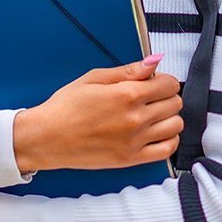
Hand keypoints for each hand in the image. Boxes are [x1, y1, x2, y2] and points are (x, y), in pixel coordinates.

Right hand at [13, 55, 182, 172]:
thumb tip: (153, 62)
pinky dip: (169, 140)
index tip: (155, 82)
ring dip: (170, 117)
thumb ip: (129, 71)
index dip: (164, 80)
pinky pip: (166, 151)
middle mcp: (134, 118)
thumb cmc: (65, 108)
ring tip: (154, 115)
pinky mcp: (131, 159)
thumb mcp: (94, 78)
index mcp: (126, 94)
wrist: (46, 138)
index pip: (170, 84)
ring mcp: (134, 141)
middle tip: (152, 97)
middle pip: (176, 103)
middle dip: (167, 96)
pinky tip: (157, 133)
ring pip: (176, 126)